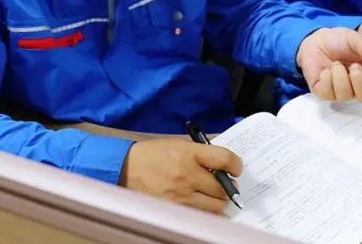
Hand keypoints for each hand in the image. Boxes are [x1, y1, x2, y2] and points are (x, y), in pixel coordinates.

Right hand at [119, 138, 241, 213]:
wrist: (125, 168)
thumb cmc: (153, 155)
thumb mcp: (179, 145)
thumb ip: (202, 152)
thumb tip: (225, 162)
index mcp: (189, 154)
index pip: (225, 159)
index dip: (236, 165)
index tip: (236, 168)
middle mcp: (187, 175)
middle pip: (223, 188)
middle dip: (229, 188)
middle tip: (226, 185)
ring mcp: (180, 196)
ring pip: (215, 207)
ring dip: (219, 203)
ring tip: (214, 197)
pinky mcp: (174, 210)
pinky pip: (200, 216)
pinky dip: (205, 212)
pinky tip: (202, 205)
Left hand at [296, 27, 361, 102]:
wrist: (316, 41)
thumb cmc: (338, 41)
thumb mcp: (352, 38)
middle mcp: (358, 85)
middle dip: (361, 82)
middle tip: (355, 66)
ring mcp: (342, 91)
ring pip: (346, 95)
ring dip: (340, 77)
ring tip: (335, 64)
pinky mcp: (325, 93)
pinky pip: (328, 94)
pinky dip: (327, 79)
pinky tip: (325, 71)